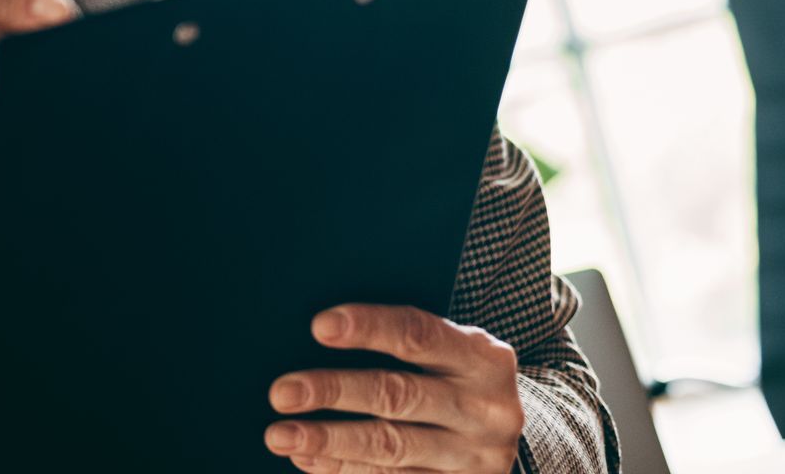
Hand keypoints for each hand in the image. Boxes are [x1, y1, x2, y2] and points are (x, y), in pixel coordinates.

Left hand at [263, 304, 523, 472]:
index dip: (370, 328)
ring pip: (391, 447)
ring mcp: (474, 457)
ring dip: (329, 441)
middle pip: (399, 395)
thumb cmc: (455, 376)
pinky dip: (345, 469)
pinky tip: (309, 460)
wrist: (503, 434)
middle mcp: (484, 409)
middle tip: (281, 392)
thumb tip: (317, 332)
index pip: (419, 334)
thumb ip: (403, 341)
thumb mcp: (451, 350)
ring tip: (281, 435)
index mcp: (483, 358)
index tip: (319, 326)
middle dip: (335, 391)